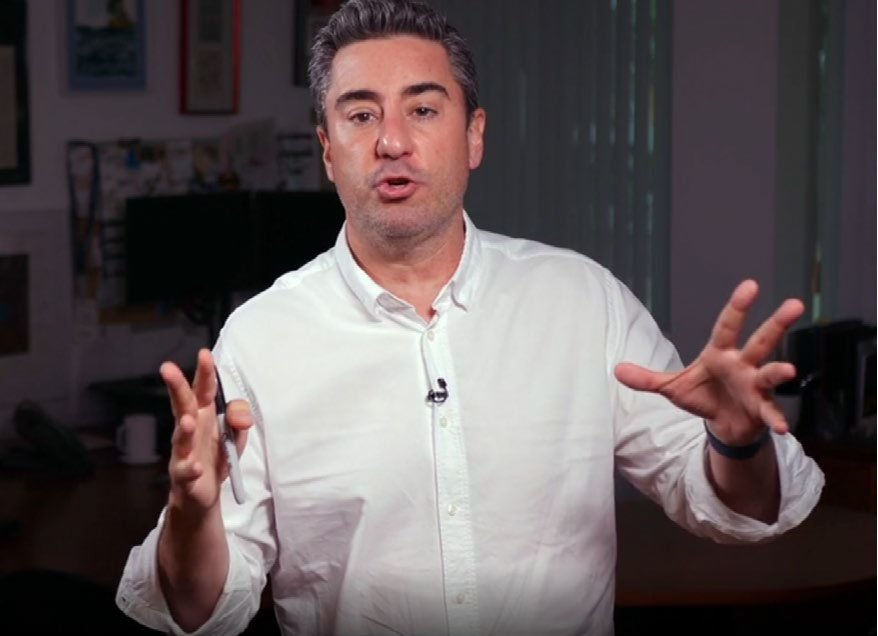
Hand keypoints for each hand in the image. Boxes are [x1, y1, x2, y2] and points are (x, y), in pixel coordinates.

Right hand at [161, 348, 251, 511]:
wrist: (203, 492)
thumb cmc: (217, 454)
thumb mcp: (236, 434)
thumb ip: (240, 418)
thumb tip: (240, 416)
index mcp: (204, 414)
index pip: (204, 389)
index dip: (205, 373)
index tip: (204, 354)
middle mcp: (190, 429)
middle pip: (182, 405)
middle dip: (177, 387)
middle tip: (168, 369)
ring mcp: (183, 452)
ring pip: (180, 438)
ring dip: (183, 429)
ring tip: (188, 421)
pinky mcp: (183, 476)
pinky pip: (185, 471)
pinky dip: (190, 469)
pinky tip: (196, 467)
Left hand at [615, 280, 803, 445]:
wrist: (723, 424)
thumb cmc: (703, 397)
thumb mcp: (673, 387)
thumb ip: (647, 379)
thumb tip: (616, 370)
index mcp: (721, 353)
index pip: (728, 326)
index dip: (738, 306)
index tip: (751, 285)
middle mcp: (743, 364)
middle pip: (761, 340)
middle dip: (777, 323)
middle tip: (794, 304)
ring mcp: (755, 386)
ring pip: (770, 372)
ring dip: (779, 371)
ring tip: (788, 369)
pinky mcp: (761, 409)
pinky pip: (770, 412)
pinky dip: (776, 419)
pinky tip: (783, 428)